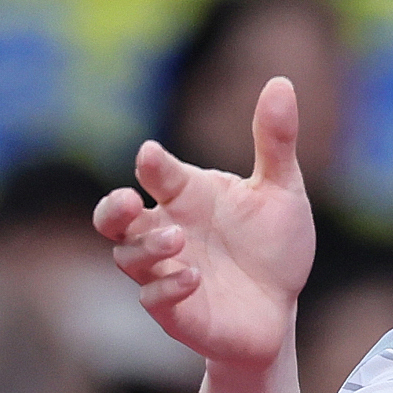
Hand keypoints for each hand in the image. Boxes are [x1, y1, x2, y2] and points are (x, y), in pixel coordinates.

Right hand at [93, 77, 316, 369]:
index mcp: (186, 197)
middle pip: (114, 219)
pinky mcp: (175, 311)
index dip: (152, 164)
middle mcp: (166, 231)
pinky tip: (193, 278)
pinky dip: (167, 289)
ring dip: (145, 248)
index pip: (158, 174)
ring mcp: (165, 271)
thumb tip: (281, 81)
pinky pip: (155, 300)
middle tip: (125, 201)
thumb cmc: (274, 248)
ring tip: (176, 240)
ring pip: (128, 258)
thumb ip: (275, 142)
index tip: (152, 155)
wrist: (282, 310)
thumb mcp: (282, 192)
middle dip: (110, 209)